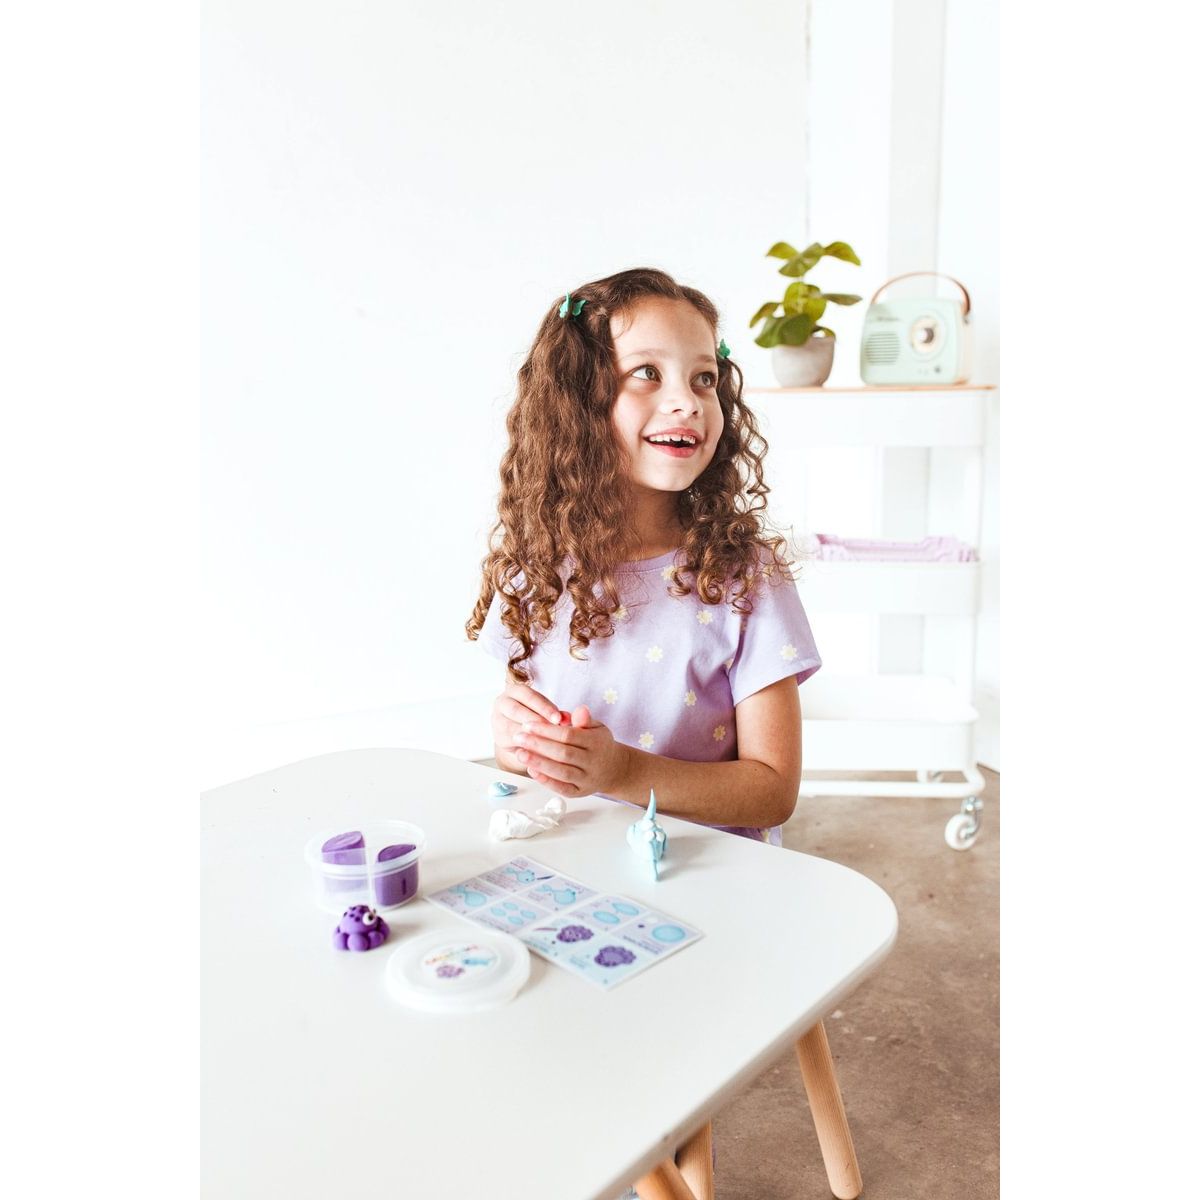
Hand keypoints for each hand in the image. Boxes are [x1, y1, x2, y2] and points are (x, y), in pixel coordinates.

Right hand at [492, 680, 564, 765]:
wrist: (522, 733)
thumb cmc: (537, 716)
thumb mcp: (548, 712)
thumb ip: (557, 714)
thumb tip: (567, 718)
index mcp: (515, 691)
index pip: (529, 696)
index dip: (545, 707)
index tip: (559, 718)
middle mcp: (502, 702)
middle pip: (517, 710)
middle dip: (537, 721)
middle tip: (554, 731)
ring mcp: (497, 720)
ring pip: (511, 726)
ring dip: (529, 735)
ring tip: (548, 741)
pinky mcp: (498, 737)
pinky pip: (511, 741)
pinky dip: (525, 746)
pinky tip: (539, 751)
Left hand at [511, 706, 629, 798]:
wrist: (614, 769)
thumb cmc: (599, 744)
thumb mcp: (596, 727)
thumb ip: (584, 719)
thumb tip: (579, 710)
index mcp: (596, 742)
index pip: (568, 735)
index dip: (547, 730)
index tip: (528, 725)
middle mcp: (593, 762)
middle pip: (563, 754)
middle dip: (538, 745)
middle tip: (518, 737)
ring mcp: (587, 779)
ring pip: (561, 772)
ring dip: (539, 763)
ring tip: (520, 754)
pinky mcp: (579, 792)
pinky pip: (562, 788)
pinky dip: (546, 780)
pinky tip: (531, 770)